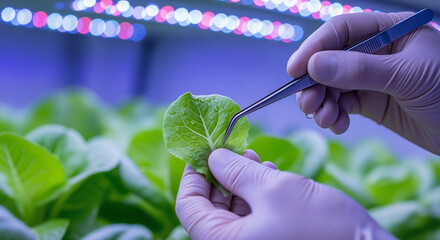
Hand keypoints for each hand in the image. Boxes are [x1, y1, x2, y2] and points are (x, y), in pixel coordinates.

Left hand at [176, 149, 394, 239]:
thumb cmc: (320, 227)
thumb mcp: (272, 189)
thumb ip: (236, 172)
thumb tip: (213, 157)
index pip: (189, 206)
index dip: (192, 175)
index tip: (202, 151)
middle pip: (211, 206)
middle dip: (221, 174)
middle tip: (233, 150)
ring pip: (233, 208)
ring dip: (240, 180)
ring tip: (254, 158)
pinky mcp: (272, 238)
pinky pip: (253, 215)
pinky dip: (256, 193)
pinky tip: (268, 174)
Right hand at [287, 11, 439, 154]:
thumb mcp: (406, 75)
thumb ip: (360, 70)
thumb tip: (314, 66)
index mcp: (388, 31)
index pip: (341, 31)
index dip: (314, 48)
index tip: (295, 70)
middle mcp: (375, 52)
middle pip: (329, 61)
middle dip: (315, 83)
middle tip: (308, 104)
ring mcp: (370, 78)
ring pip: (331, 86)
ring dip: (322, 103)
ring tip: (324, 119)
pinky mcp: (370, 102)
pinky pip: (341, 105)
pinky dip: (334, 116)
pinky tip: (338, 125)